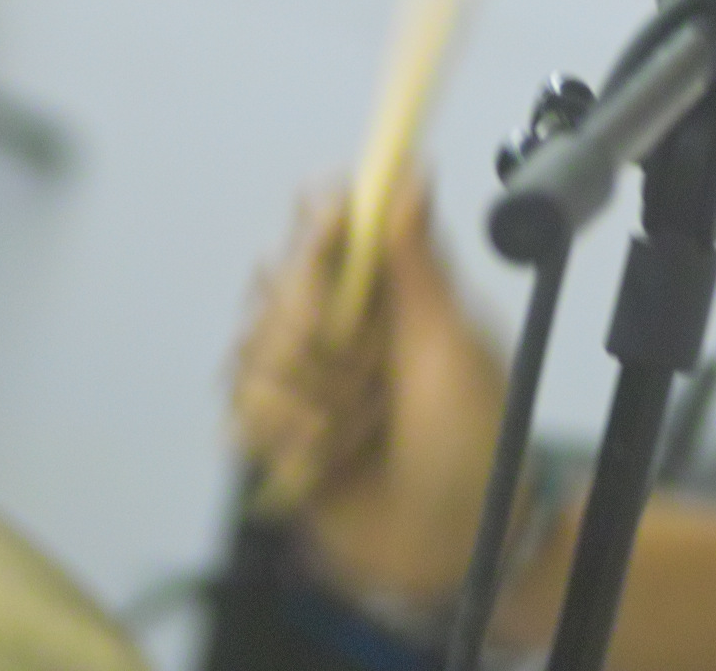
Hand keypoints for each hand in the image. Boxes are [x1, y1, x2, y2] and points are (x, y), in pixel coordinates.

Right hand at [231, 180, 508, 608]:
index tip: (330, 228)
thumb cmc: (473, 439)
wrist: (454, 543)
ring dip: (309, 396)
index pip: (325, 220)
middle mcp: (333, 320)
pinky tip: (329, 458)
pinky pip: (241, 412)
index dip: (318, 223)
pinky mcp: (272, 433)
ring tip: (361, 427)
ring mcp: (298, 376)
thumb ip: (419, 264)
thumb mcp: (453, 347)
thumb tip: (413, 171)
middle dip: (314, 328)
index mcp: (382, 285)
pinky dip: (287, 438)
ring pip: (251, 349)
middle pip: (274, 280)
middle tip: (368, 369)